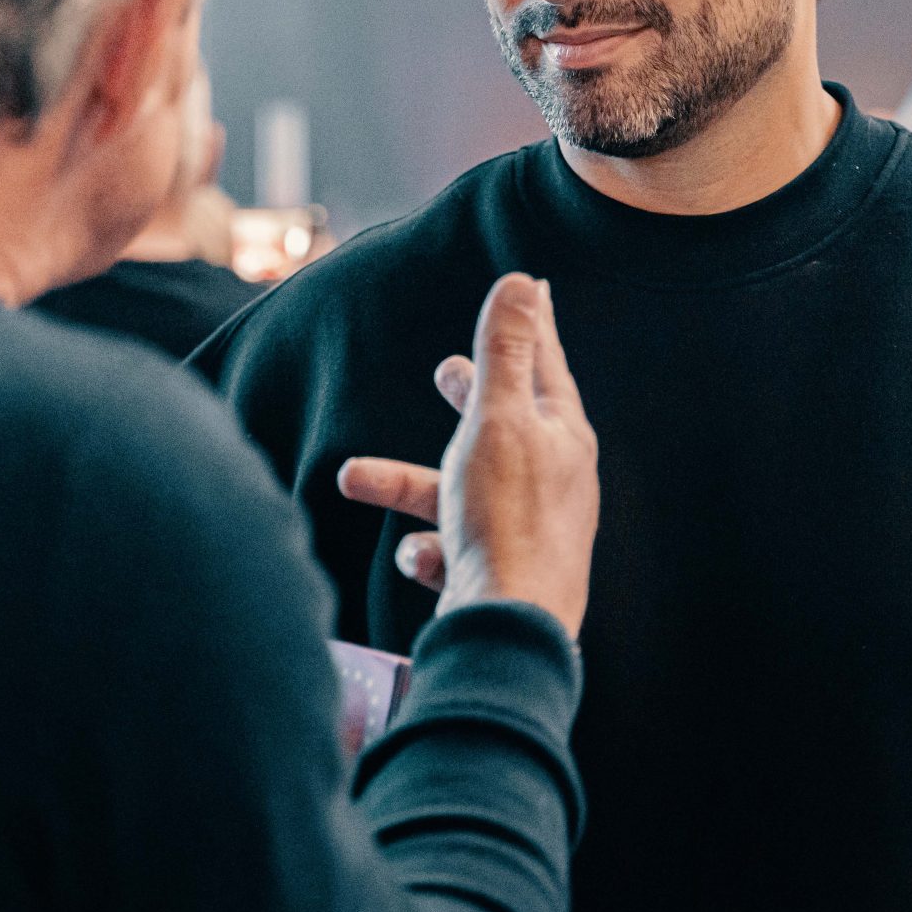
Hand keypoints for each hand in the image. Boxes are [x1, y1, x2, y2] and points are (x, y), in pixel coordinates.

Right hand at [337, 273, 598, 638]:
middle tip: (444, 370)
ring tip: (351, 475)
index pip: (546, 363)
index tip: (531, 287)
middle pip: (503, 424)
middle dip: (468, 398)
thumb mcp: (498, 419)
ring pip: (457, 489)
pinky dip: (427, 547)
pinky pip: (454, 547)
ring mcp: (526, 529)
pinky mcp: (499, 572)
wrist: (507, 627)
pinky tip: (417, 555)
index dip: (532, 323)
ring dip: (405, 482)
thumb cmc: (505, 517)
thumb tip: (521, 283)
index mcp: (561, 437)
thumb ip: (504, 352)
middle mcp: (552, 480)